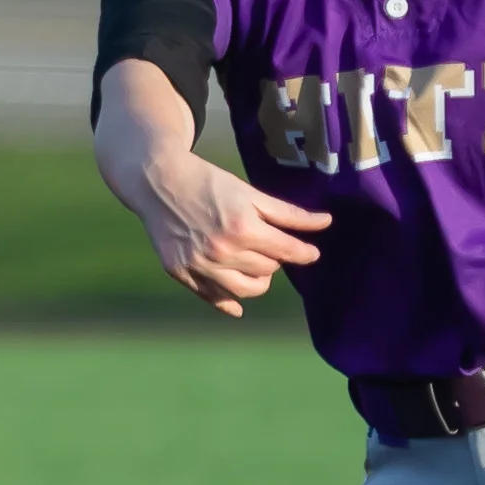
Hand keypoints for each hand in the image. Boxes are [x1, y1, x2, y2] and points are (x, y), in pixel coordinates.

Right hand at [142, 151, 326, 317]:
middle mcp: (223, 251)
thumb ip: (288, 213)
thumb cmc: (209, 182)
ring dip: (259, 280)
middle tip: (268, 245)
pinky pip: (215, 299)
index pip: (287, 251)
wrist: (159, 182)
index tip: (312, 254)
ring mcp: (201, 266)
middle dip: (274, 258)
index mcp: (244, 228)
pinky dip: (230, 302)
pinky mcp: (182, 274)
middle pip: (269, 270)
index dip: (304, 253)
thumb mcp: (250, 193)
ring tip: (256, 265)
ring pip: (247, 290)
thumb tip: (326, 223)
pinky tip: (238, 302)